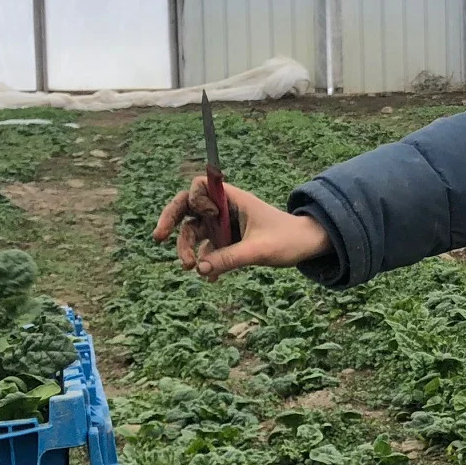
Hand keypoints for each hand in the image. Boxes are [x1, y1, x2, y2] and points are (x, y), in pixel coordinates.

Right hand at [153, 176, 330, 278]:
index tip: (208, 216)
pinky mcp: (227, 241)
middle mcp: (224, 209)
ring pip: (194, 232)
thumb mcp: (260, 250)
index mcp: (233, 198)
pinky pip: (207, 249)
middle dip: (172, 221)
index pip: (200, 185)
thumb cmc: (288, 240)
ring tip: (190, 267)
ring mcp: (224, 225)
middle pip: (187, 208)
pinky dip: (206, 262)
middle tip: (158, 237)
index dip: (195, 199)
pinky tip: (211, 278)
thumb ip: (231, 258)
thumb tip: (200, 269)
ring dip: (188, 248)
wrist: (307, 246)